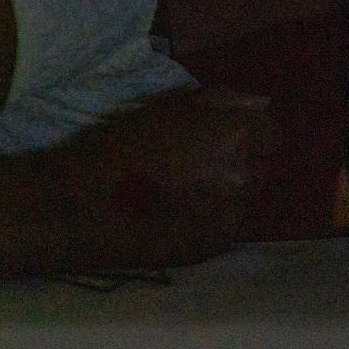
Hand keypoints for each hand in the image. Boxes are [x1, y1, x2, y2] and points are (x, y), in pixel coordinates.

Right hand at [50, 86, 281, 270]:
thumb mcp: (169, 107)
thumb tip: (261, 105)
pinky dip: (211, 218)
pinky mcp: (213, 247)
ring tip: (186, 191)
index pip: (272, 134)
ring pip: (245, 198)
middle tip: (201, 164)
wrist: (76, 208)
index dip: (250, 134)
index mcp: (232, 137)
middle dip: (241, 163)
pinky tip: (177, 214)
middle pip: (262, 167)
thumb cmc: (117, 146)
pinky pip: (226, 225)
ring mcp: (229, 217)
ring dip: (227, 192)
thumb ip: (223, 101)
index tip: (226, 137)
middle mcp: (240, 178)